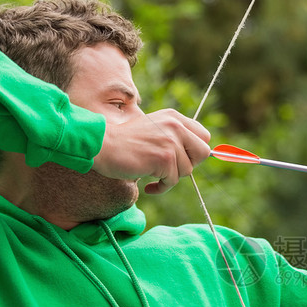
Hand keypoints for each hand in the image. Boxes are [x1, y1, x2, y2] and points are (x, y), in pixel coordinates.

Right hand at [93, 109, 210, 193]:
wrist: (102, 146)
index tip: (183, 159)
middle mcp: (175, 126)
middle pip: (203, 153)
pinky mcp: (164, 158)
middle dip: (189, 165)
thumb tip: (203, 154)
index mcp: (174, 118)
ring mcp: (171, 141)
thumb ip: (174, 136)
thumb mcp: (154, 130)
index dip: (195, 151)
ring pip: (187, 170)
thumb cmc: (124, 142)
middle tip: (170, 169)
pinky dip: (161, 188)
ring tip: (152, 175)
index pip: (204, 135)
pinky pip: (172, 181)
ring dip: (170, 178)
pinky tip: (149, 186)